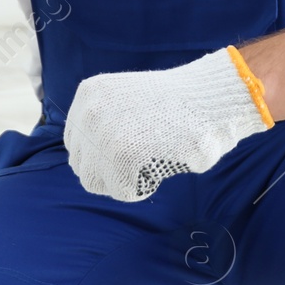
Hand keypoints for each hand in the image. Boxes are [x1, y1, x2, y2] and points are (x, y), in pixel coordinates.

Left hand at [63, 47, 273, 201]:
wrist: (209, 99)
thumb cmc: (177, 104)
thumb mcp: (126, 100)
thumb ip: (104, 121)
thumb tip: (85, 158)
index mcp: (89, 95)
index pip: (75, 143)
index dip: (98, 156)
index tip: (123, 156)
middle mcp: (89, 112)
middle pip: (81, 165)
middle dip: (107, 171)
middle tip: (137, 165)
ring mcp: (102, 133)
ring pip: (94, 181)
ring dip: (119, 182)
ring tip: (145, 167)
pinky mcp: (120, 155)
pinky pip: (119, 190)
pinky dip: (138, 188)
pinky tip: (155, 171)